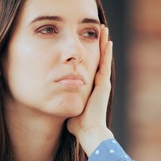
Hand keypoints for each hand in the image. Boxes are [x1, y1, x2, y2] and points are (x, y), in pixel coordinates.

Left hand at [67, 24, 113, 154]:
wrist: (88, 131)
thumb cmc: (77, 125)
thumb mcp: (68, 107)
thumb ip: (62, 101)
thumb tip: (52, 99)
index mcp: (90, 88)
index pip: (90, 66)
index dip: (89, 54)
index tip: (87, 42)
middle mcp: (97, 84)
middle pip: (98, 58)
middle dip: (97, 44)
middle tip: (98, 30)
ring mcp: (102, 83)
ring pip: (103, 58)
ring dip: (103, 43)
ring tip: (104, 29)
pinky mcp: (103, 84)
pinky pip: (105, 64)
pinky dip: (106, 52)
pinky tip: (107, 41)